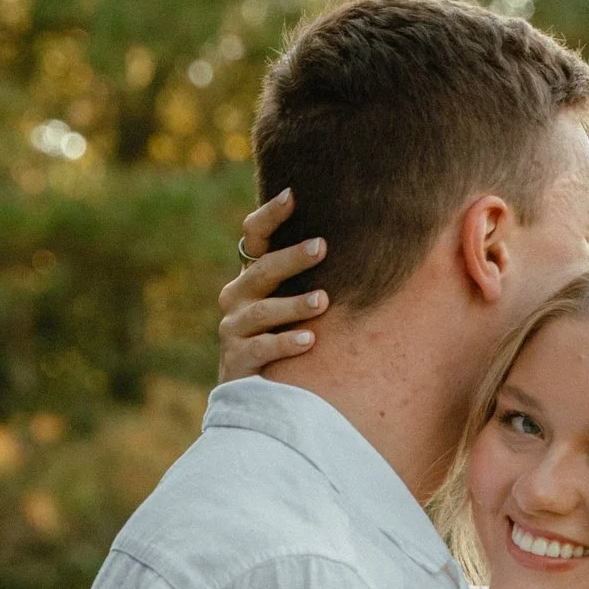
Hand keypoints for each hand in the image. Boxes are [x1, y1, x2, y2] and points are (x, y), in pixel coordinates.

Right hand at [219, 190, 326, 379]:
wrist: (251, 393)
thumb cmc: (282, 335)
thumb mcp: (291, 300)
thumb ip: (307, 275)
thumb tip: (355, 235)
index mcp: (251, 276)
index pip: (254, 237)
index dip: (270, 216)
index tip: (292, 195)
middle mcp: (236, 297)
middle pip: (261, 271)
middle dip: (291, 258)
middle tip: (321, 247)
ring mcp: (233, 329)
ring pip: (262, 312)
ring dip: (293, 305)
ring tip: (323, 301)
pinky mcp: (236, 360)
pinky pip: (261, 349)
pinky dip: (285, 343)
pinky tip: (310, 340)